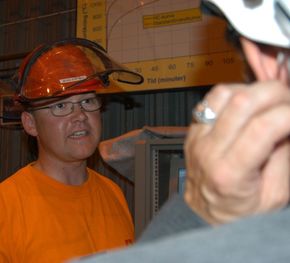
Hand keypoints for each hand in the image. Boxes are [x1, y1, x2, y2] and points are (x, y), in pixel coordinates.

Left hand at [184, 80, 289, 224]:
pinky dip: (232, 94)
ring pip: (222, 94)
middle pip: (241, 102)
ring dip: (250, 90)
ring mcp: (198, 138)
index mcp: (230, 173)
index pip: (262, 128)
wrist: (205, 210)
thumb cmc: (237, 209)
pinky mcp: (193, 131)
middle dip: (274, 93)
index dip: (288, 113)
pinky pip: (210, 100)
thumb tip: (289, 124)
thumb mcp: (274, 195)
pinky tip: (244, 106)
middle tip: (286, 101)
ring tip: (264, 102)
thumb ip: (284, 157)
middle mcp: (209, 151)